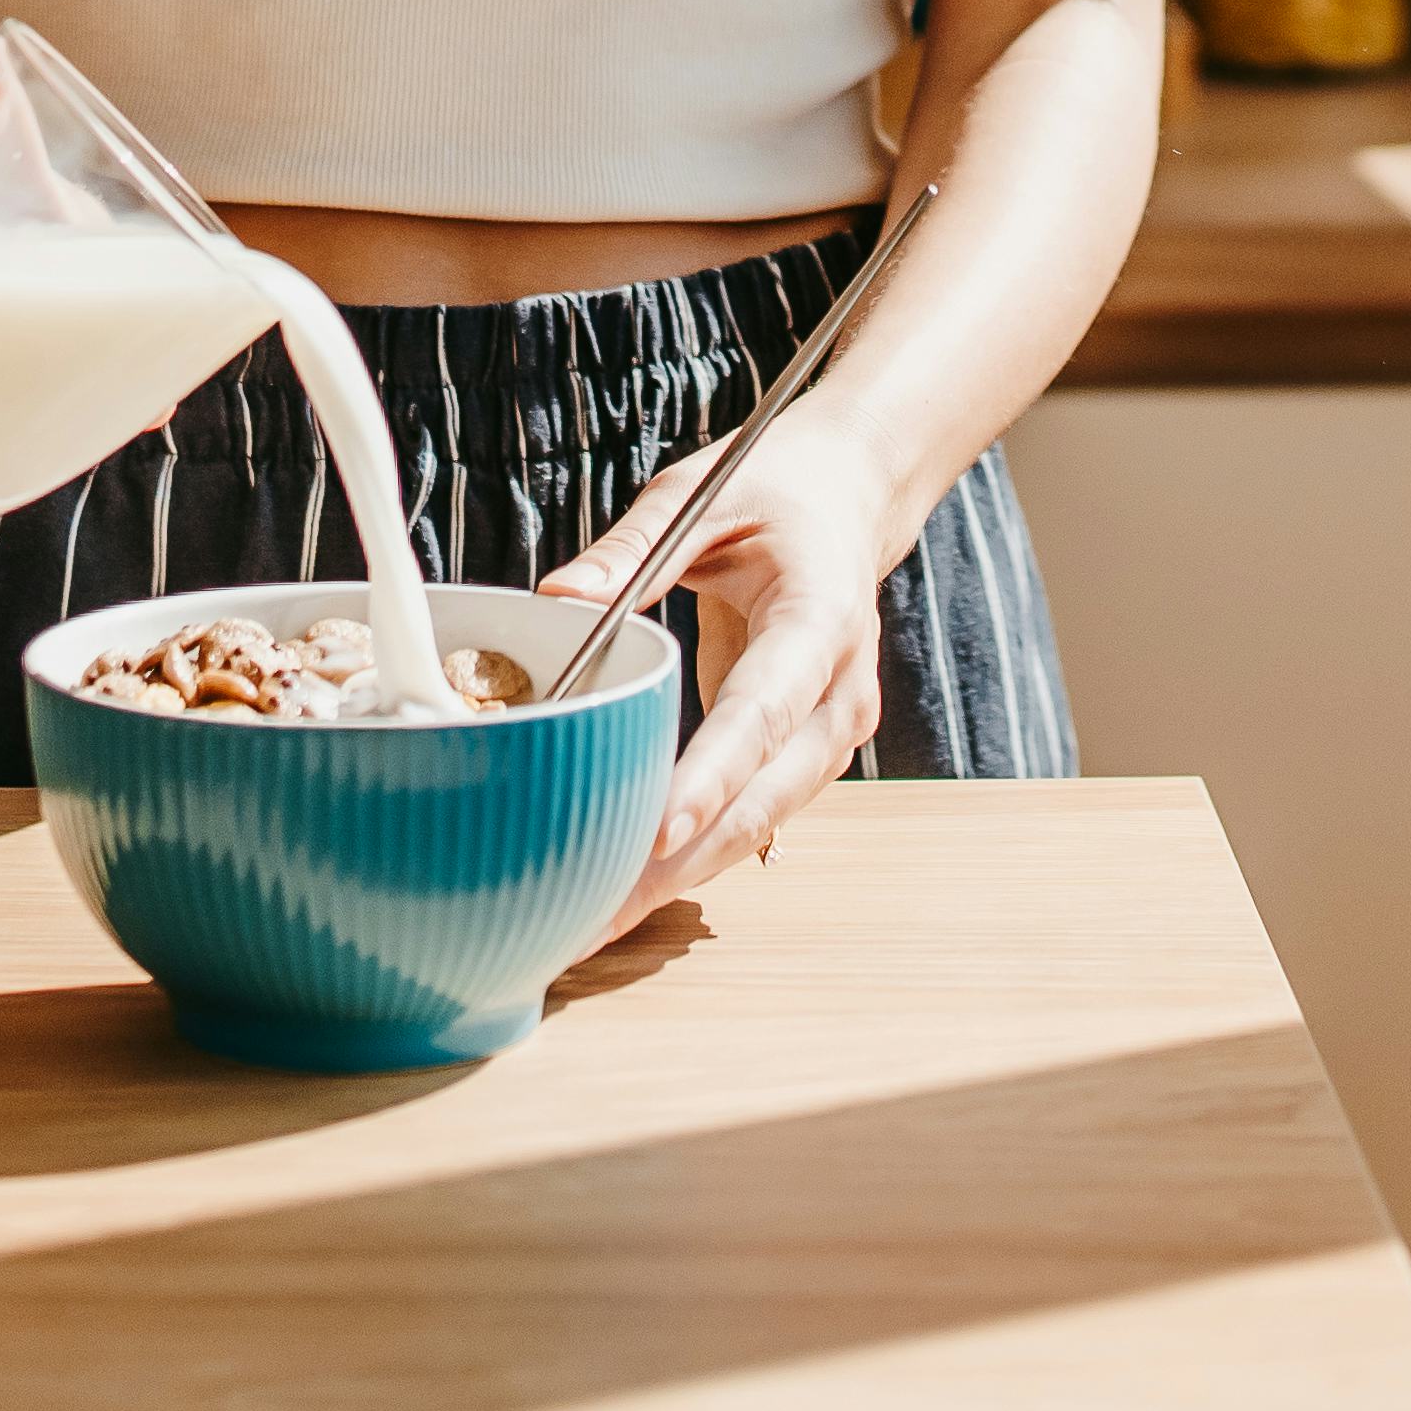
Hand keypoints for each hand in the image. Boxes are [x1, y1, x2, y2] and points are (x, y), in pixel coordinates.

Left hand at [541, 401, 910, 922]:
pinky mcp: (807, 750)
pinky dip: (698, 852)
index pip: (763, 710)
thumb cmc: (775, 488)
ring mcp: (832, 728)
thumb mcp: (699, 494)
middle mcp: (840, 689)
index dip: (711, 777)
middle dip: (685, 861)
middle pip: (766, 795)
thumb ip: (632, 550)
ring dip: (686, 874)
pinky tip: (634, 893)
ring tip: (600, 922)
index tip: (659, 834)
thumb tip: (558, 601)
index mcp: (819, 618)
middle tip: (599, 914)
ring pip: (761, 821)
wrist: (851, 494)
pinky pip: (754, 814)